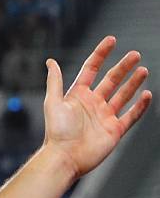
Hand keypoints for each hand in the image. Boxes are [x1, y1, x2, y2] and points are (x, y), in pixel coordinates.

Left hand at [43, 36, 150, 177]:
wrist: (64, 157)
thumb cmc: (56, 131)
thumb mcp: (53, 102)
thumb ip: (54, 81)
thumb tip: (50, 61)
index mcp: (77, 95)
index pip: (91, 69)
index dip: (101, 54)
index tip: (112, 40)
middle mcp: (93, 104)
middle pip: (111, 80)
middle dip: (123, 67)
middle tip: (135, 54)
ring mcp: (105, 117)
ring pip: (123, 95)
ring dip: (133, 83)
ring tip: (143, 69)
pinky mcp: (115, 130)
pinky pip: (131, 116)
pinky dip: (139, 106)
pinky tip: (146, 94)